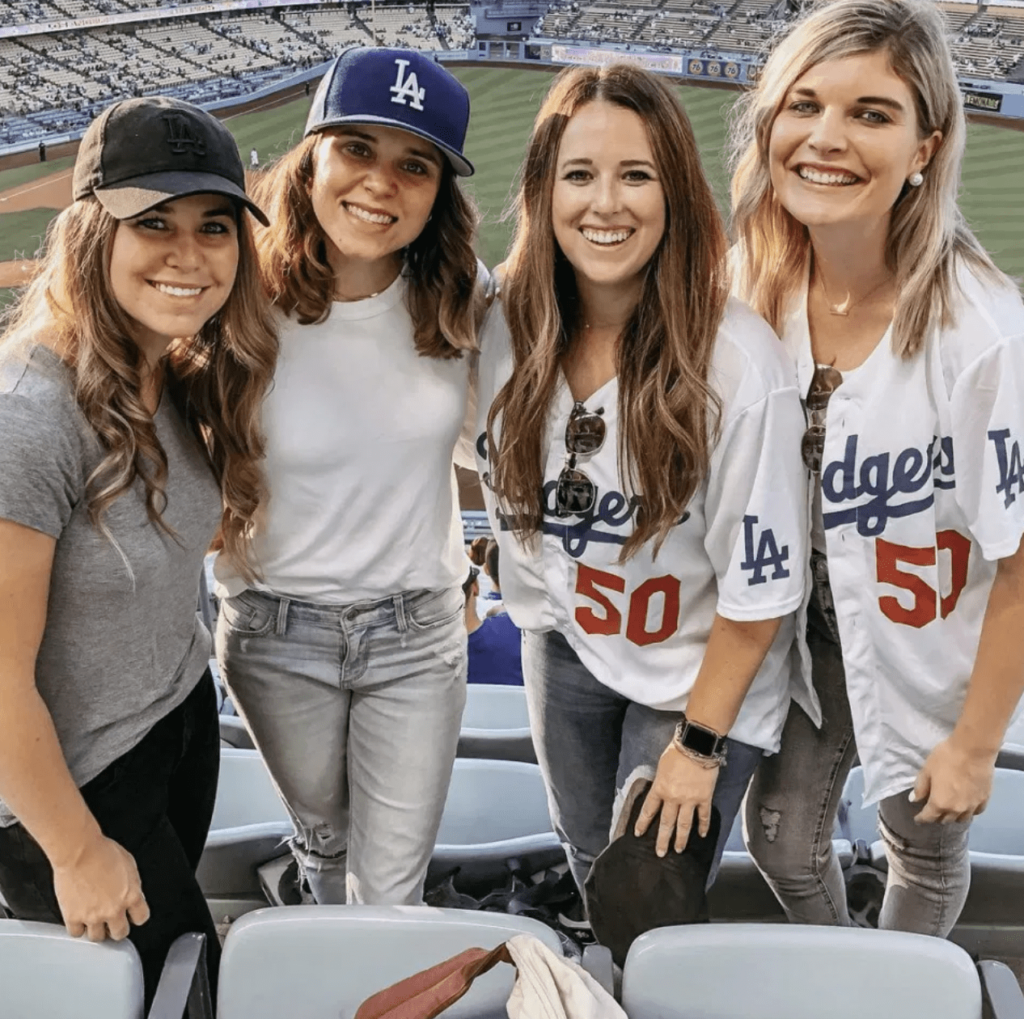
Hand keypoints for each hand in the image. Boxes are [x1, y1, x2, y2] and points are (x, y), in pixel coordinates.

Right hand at [51, 833, 149, 941]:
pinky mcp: (74, 917)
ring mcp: (93, 916)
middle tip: (113, 923)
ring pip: (98, 937)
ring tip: (95, 922)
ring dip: (97, 931)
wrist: (80, 851)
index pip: (141, 918)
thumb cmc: (103, 852)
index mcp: (132, 895)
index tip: (132, 915)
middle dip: (117, 928)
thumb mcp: (129, 865)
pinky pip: (77, 933)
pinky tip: (78, 920)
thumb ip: (132, 884)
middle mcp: (114, 909)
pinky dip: (78, 928)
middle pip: (120, 933)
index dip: (136, 916)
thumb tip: (132, 892)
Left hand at [633, 743, 719, 857]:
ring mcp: (690, 800)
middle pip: (666, 823)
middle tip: (660, 853)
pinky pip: (703, 815)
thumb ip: (661, 783)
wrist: (696, 746)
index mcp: (660, 788)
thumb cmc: (676, 752)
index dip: (643, 823)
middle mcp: (674, 798)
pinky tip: (702, 835)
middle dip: (662, 839)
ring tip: (678, 850)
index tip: (639, 834)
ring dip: (681, 839)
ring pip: (684, 824)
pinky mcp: (704, 798)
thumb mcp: (661, 767)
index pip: (649, 810)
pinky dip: (703, 826)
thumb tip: (661, 793)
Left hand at [911, 735, 996, 823]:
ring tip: (949, 810)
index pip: (928, 817)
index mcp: (939, 803)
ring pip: (961, 819)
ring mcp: (972, 806)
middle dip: (937, 817)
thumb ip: (920, 787)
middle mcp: (956, 809)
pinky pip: (975, 812)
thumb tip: (914, 800)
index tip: (918, 819)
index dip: (921, 819)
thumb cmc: (946, 758)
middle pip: (945, 820)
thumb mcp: (926, 770)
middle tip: (932, 810)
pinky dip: (968, 812)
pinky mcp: (985, 800)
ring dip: (953, 817)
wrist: (974, 751)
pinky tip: (966, 806)